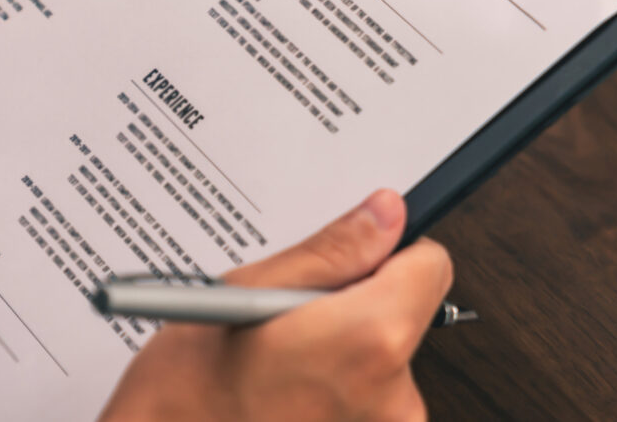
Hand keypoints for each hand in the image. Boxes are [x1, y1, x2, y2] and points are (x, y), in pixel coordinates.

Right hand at [99, 190, 453, 421]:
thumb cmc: (186, 394)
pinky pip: (368, 409)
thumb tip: (385, 215)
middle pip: (404, 319)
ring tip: (276, 368)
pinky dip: (334, 399)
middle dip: (354, 312)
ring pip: (383, 366)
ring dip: (341, 360)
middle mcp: (393, 401)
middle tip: (288, 324)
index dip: (387, 255)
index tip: (349, 264)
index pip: (431, 267)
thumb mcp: (247, 293)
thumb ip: (332, 252)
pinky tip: (284, 399)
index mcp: (371, 340)